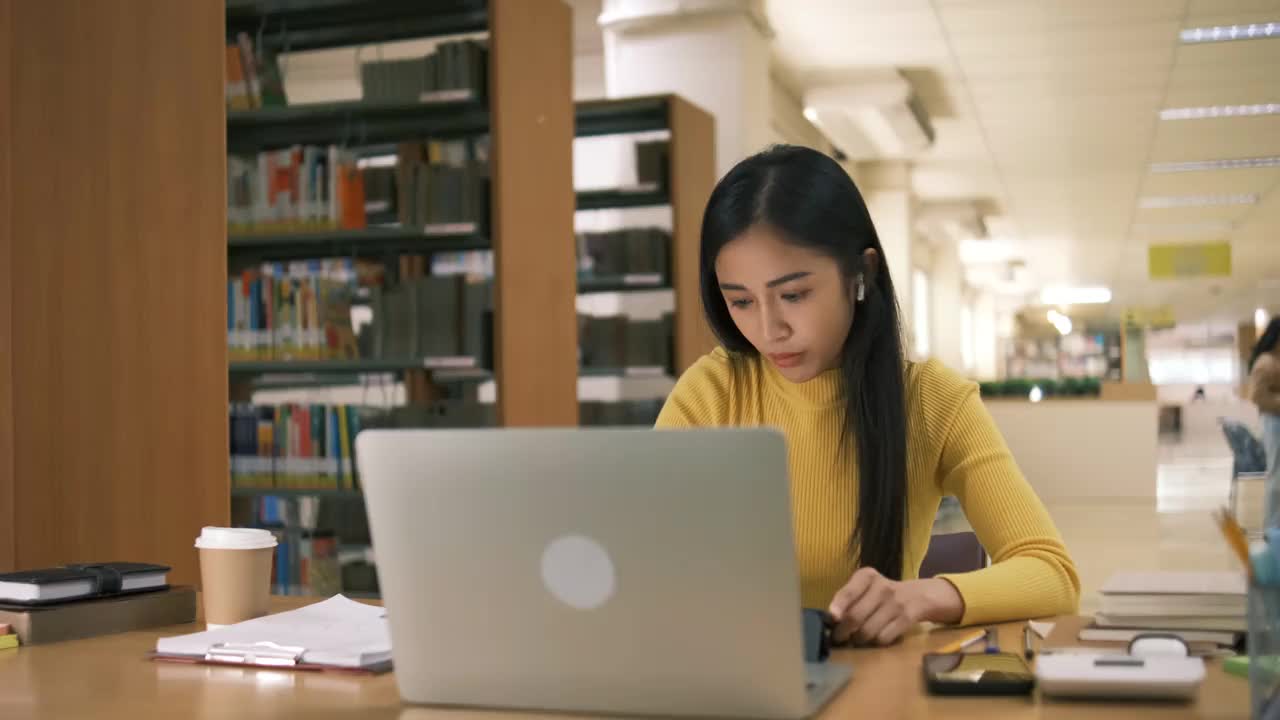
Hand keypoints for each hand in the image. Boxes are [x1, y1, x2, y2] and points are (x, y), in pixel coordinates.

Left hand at [828, 568, 963, 645]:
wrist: (920, 595)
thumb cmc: (884, 595)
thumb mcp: (867, 589)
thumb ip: (849, 600)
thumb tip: (830, 620)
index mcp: (867, 576)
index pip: (849, 592)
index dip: (838, 606)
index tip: (832, 618)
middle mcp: (882, 587)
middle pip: (856, 616)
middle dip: (843, 632)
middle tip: (839, 638)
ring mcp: (896, 602)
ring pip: (868, 630)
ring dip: (859, 640)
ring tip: (857, 639)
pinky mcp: (908, 617)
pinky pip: (884, 637)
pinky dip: (876, 642)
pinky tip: (876, 639)